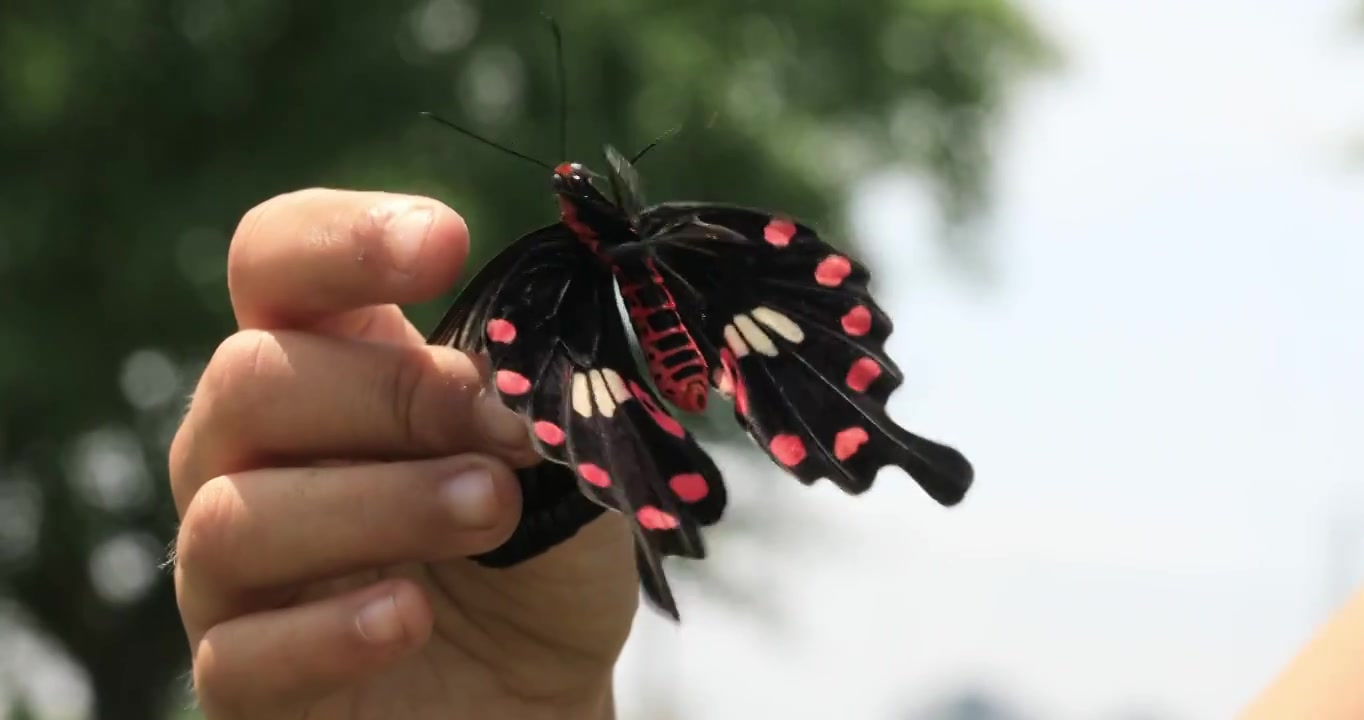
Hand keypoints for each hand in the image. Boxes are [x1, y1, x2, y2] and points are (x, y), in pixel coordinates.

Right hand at [169, 189, 637, 718]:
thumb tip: (497, 375)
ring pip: (234, 515)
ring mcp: (237, 570)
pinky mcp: (246, 676)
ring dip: (378, 505)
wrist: (535, 696)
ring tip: (492, 512)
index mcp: (332, 365)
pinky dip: (330, 631)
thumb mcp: (561, 461)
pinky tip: (411, 620)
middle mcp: (256, 453)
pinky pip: (238, 652)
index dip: (340, 240)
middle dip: (386, 394)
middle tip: (499, 433)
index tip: (443, 244)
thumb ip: (527, 404)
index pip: (277, 262)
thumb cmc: (537, 559)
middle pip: (249, 378)